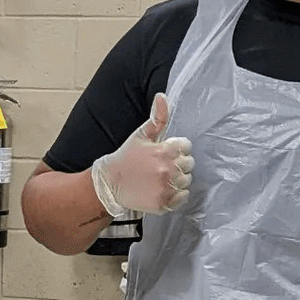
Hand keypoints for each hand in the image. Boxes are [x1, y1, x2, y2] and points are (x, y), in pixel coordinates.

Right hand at [89, 92, 193, 217]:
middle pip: (189, 163)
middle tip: (162, 165)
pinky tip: (164, 188)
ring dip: (178, 179)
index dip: (177, 148)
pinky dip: (177, 194)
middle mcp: (167, 169)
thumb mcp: (141, 135)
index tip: (165, 152)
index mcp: (163, 150)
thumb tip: (162, 96)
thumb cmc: (126, 157)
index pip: (186, 146)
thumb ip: (157, 118)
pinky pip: (183, 196)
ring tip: (161, 177)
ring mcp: (166, 187)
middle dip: (178, 163)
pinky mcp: (164, 203)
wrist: (110, 183)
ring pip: (187, 180)